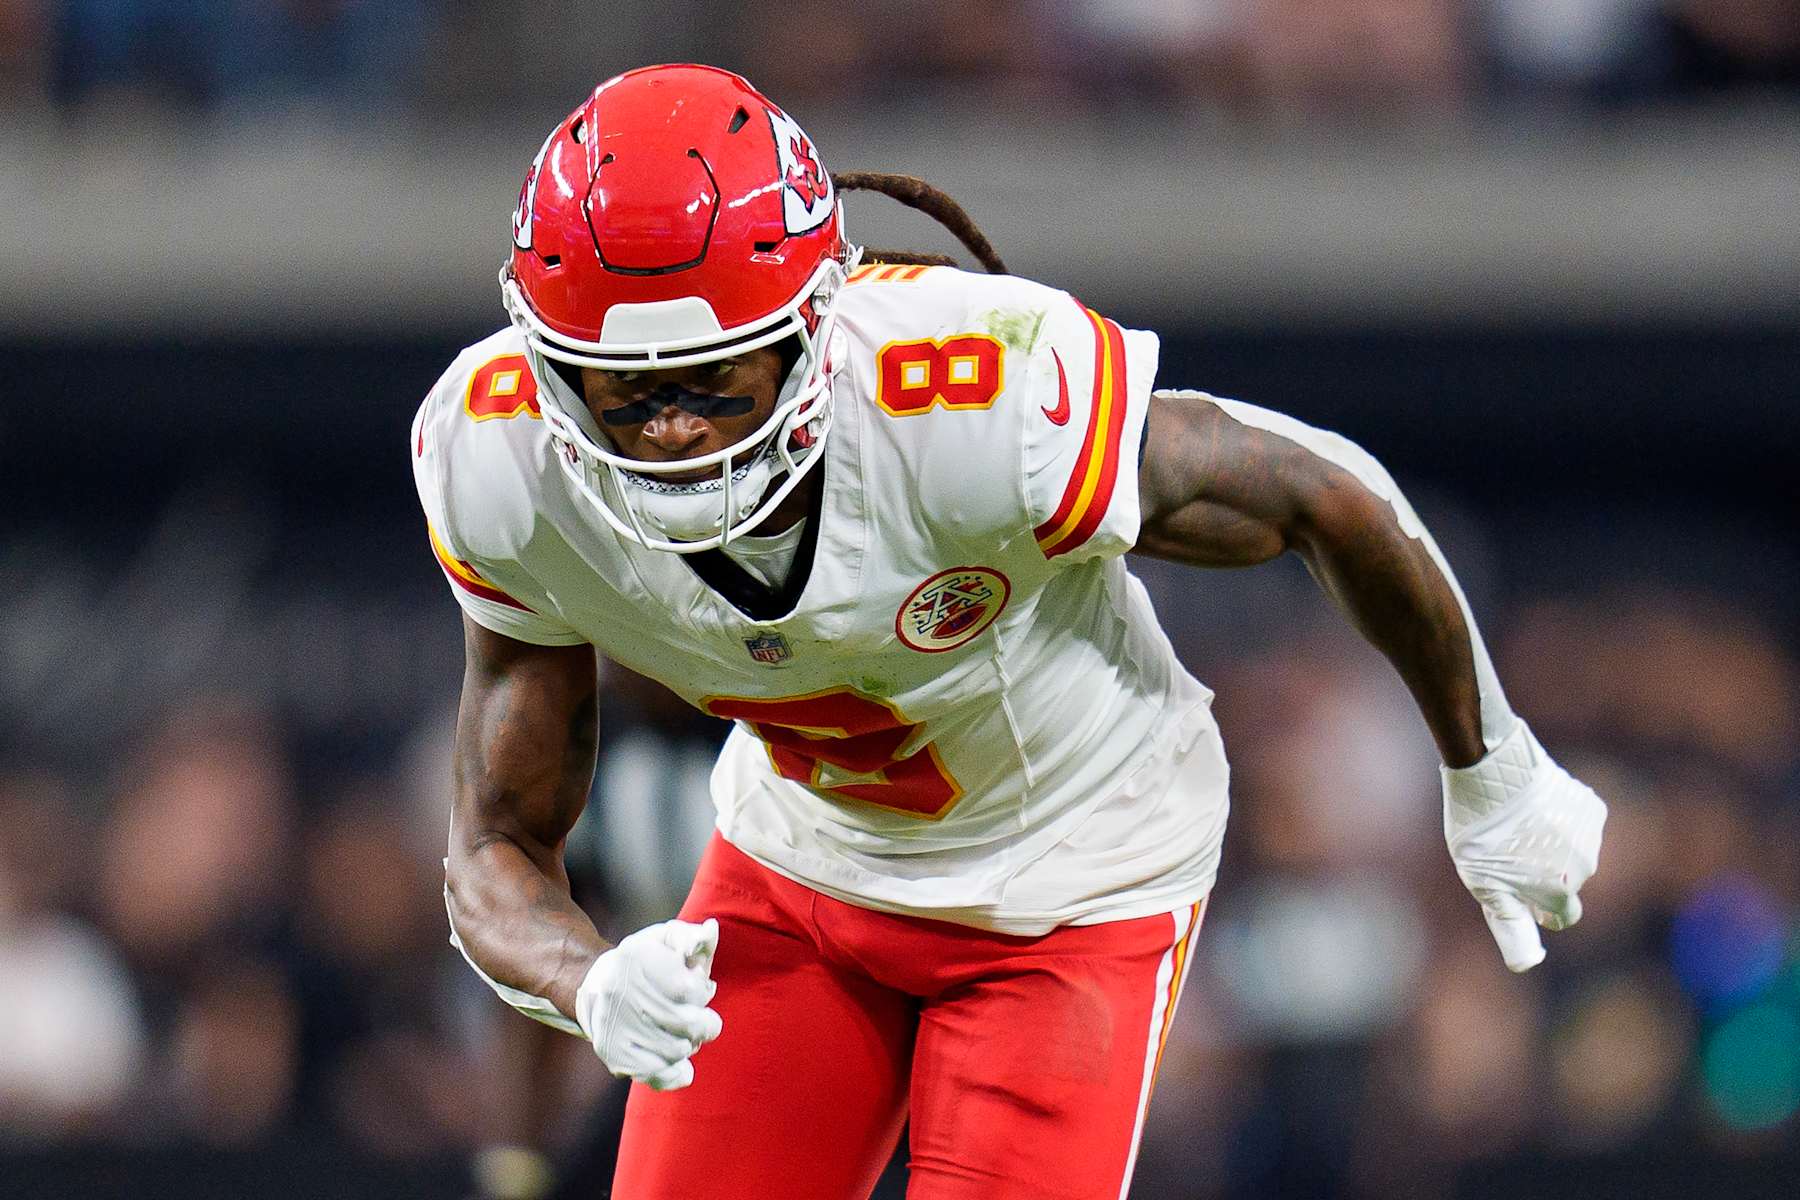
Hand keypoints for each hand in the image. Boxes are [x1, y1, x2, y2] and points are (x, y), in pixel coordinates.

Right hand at [574, 918, 722, 1089]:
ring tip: (684, 1034)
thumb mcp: (666, 939)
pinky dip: (676, 1074)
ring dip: (690, 1045)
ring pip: (676, 1051)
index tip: (698, 988)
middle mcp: (620, 993)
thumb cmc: (645, 960)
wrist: (599, 985)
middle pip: (687, 1024)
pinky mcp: (613, 1054)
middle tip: (702, 1020)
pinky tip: (682, 1065)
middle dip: (704, 1024)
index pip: (689, 989)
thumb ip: (693, 936)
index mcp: (637, 958)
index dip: (701, 993)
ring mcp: (615, 1027)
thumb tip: (711, 930)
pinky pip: (656, 1075)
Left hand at [1442, 722, 1605, 971]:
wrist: (1495, 773)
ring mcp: (1591, 836)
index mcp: (1560, 892)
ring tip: (1520, 824)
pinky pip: (1580, 822)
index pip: (1562, 916)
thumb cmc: (1482, 833)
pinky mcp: (1593, 807)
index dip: (1540, 907)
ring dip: (1553, 844)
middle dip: (1545, 874)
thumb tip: (1525, 966)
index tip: (1522, 891)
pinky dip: (1563, 818)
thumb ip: (1510, 926)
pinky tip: (1537, 805)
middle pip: (1567, 883)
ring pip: (1574, 851)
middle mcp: (1585, 868)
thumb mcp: (1485, 885)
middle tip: (1510, 849)